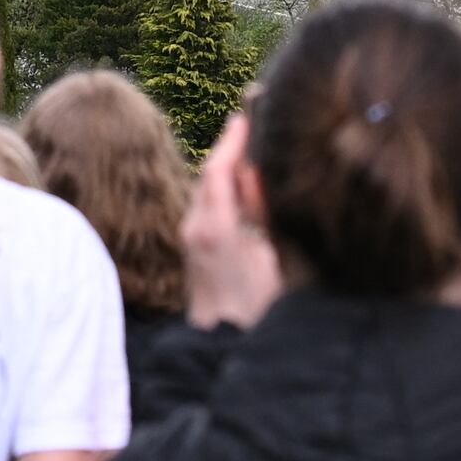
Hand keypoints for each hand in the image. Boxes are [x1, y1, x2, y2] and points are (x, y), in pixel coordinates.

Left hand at [181, 112, 280, 332]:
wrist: (222, 344)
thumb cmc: (256, 307)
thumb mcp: (272, 257)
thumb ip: (262, 213)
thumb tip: (253, 174)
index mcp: (216, 228)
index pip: (218, 172)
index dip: (231, 142)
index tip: (244, 117)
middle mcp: (194, 228)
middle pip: (208, 176)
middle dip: (228, 149)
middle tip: (251, 122)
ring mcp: (189, 237)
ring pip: (206, 190)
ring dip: (225, 168)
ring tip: (250, 147)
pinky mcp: (191, 246)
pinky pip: (205, 205)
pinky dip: (221, 188)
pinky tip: (241, 185)